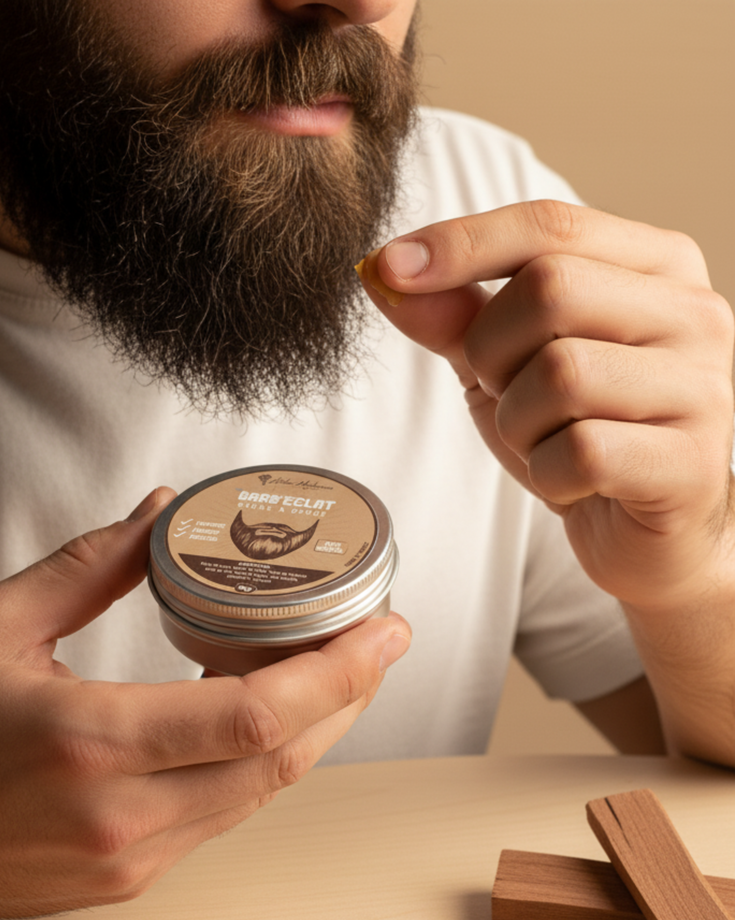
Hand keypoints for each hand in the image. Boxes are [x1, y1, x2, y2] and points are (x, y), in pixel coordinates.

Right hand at [0, 488, 410, 919]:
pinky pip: (222, 815)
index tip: (383, 628)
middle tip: (376, 637)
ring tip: (327, 666)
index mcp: (86, 740)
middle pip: (281, 758)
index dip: (337, 671)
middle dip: (348, 695)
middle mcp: (120, 814)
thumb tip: (158, 513)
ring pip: (260, 793)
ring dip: (311, 728)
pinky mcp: (127, 880)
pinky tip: (257, 714)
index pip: (253, 714)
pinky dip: (258, 761)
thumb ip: (89, 566)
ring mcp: (129, 858)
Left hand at [363, 201, 734, 609]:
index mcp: (654, 265)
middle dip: (492, 350)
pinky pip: (581, 451)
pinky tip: (569, 481)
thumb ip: (451, 313)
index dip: (462, 243)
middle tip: (505, 392)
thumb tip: (383, 269)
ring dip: (517, 420)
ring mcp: (701, 386)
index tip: (389, 266)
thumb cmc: (574, 428)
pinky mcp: (689, 462)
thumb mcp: (502, 361)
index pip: (549, 225)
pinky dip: (547, 473)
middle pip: (550, 289)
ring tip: (544, 440)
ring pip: (562, 373)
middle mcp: (692, 312)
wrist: (638, 529)